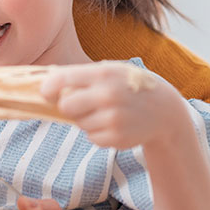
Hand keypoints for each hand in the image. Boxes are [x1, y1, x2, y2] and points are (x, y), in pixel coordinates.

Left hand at [40, 62, 185, 149]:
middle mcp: (107, 95)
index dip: (49, 88)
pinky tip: (115, 124)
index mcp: (103, 74)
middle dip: (70, 106)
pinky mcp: (116, 137)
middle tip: (84, 104)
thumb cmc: (129, 86)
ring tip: (107, 112)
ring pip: (79, 123)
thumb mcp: (111, 71)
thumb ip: (82, 75)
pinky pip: (92, 138)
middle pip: (66, 105)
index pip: (63, 80)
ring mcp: (113, 118)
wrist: (164, 110)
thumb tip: (46, 84)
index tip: (46, 93)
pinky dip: (99, 133)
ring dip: (87, 120)